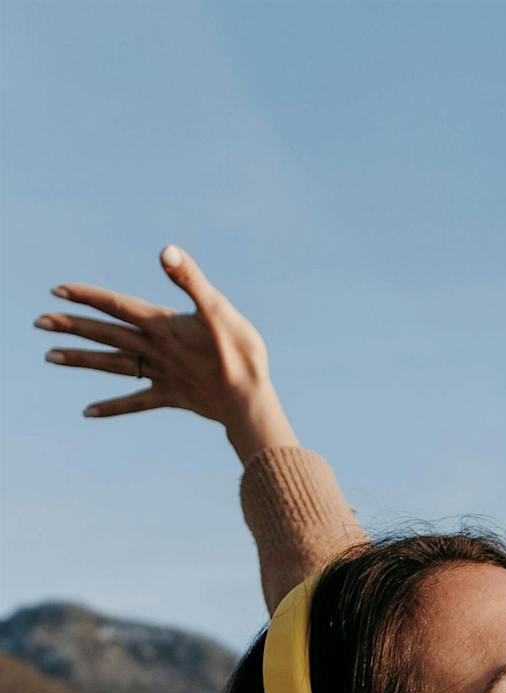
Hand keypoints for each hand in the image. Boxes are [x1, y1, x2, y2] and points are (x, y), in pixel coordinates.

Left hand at [36, 244, 275, 430]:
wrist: (250, 403)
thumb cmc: (242, 355)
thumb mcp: (220, 310)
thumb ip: (191, 280)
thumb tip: (165, 250)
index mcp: (163, 326)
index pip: (118, 305)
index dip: (88, 295)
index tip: (57, 289)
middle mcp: (156, 350)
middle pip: (107, 334)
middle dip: (72, 326)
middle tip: (38, 322)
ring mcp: (162, 375)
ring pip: (113, 365)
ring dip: (80, 360)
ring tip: (48, 356)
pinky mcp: (172, 396)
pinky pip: (136, 402)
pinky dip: (112, 406)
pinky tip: (87, 411)